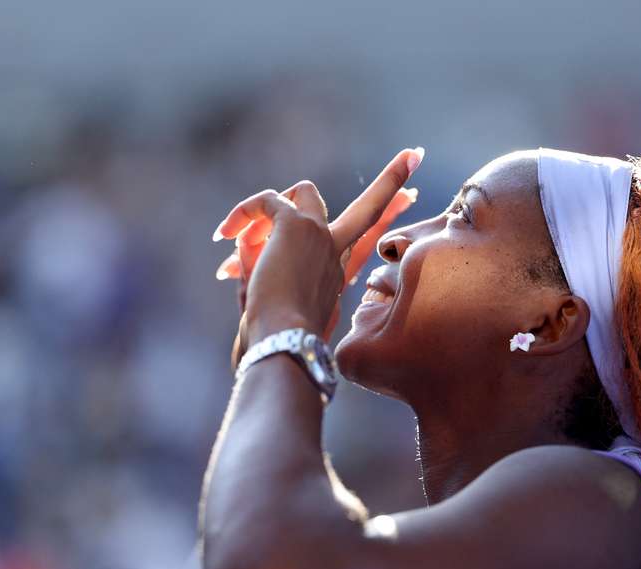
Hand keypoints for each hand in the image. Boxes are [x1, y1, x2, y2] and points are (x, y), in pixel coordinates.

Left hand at [213, 148, 423, 368]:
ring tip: (234, 238)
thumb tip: (236, 239)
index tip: (412, 195)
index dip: (387, 218)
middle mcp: (335, 252)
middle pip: (371, 209)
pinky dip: (243, 212)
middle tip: (414, 156)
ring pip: (303, 192)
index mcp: (336, 274)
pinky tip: (225, 234)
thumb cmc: (269, 331)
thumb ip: (255, 264)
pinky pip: (268, 201)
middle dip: (392, 180)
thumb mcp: (265, 299)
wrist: (280, 340)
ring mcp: (321, 235)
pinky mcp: (297, 225)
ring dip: (266, 209)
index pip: (366, 240)